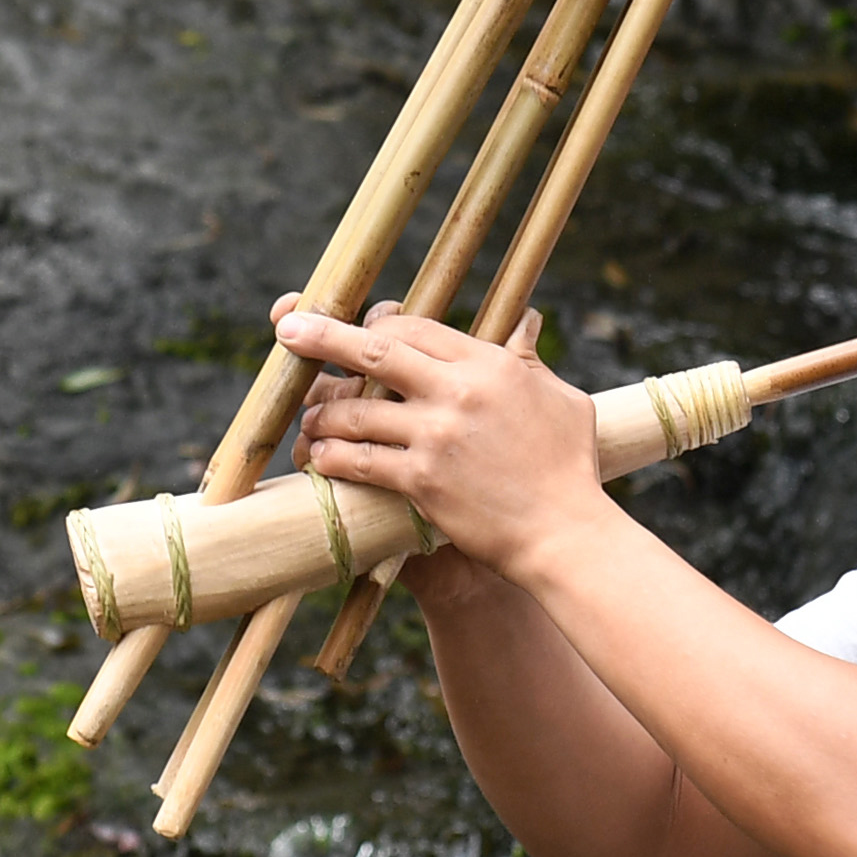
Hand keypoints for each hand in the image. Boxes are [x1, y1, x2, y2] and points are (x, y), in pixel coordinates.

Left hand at [272, 298, 601, 584]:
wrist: (565, 533)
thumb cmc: (570, 467)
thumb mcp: (562, 399)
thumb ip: (530, 360)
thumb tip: (526, 322)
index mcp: (490, 365)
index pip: (416, 328)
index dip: (378, 326)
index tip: (357, 329)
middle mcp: (458, 392)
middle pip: (373, 352)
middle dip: (322, 336)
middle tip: (286, 329)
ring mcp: (436, 436)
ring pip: (356, 411)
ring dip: (323, 413)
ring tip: (308, 419)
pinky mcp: (421, 481)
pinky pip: (360, 461)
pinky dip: (332, 456)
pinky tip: (319, 456)